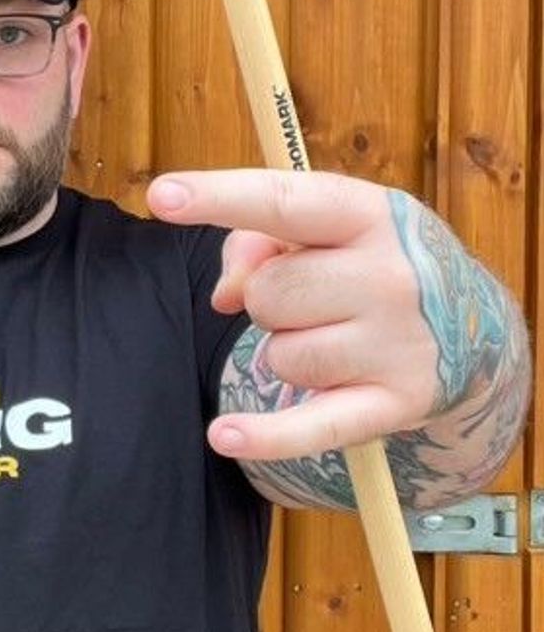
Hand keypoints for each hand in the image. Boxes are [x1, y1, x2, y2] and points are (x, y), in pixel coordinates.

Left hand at [146, 168, 446, 460]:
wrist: (469, 326)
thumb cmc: (367, 263)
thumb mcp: (325, 228)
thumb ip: (257, 242)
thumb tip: (227, 294)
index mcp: (369, 213)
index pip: (281, 202)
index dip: (217, 196)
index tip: (162, 195)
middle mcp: (393, 275)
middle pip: (268, 293)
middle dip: (269, 298)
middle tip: (312, 298)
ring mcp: (399, 343)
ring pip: (280, 354)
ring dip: (287, 350)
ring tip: (332, 336)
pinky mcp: (396, 402)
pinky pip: (312, 426)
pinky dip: (267, 436)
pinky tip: (225, 435)